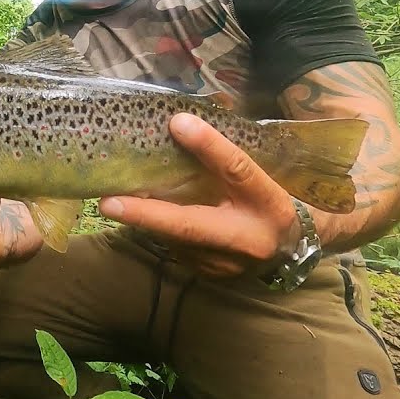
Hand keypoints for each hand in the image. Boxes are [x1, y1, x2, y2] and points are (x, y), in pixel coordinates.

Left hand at [98, 113, 299, 278]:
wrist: (291, 250)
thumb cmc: (271, 201)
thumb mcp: (259, 174)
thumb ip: (226, 157)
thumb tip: (180, 123)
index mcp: (270, 204)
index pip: (238, 170)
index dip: (210, 147)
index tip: (179, 123)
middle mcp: (247, 240)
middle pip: (190, 224)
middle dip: (146, 214)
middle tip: (109, 202)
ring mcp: (224, 264)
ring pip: (174, 237)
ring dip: (143, 219)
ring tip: (114, 199)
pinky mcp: (207, 275)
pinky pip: (174, 246)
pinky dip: (155, 228)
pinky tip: (140, 213)